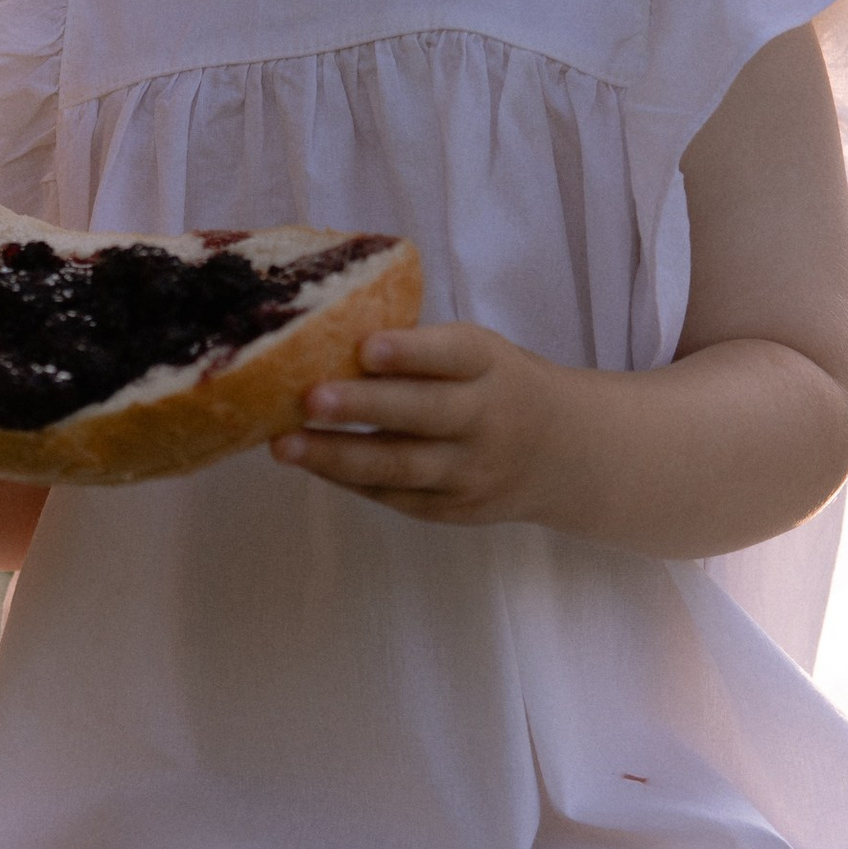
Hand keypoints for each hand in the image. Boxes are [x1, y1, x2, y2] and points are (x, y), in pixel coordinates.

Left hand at [276, 322, 564, 523]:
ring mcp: (472, 471)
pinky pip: (395, 496)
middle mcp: (486, 418)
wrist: (562, 454)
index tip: (365, 347)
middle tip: (308, 398)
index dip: (410, 352)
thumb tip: (326, 338)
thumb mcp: (477, 355)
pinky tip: (310, 462)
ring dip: (337, 455)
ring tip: (285, 445)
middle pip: (424, 414)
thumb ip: (421, 350)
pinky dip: (348, 479)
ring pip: (401, 466)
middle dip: (363, 407)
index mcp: (490, 365)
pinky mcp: (455, 509)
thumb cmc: (494, 386)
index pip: (454, 355)